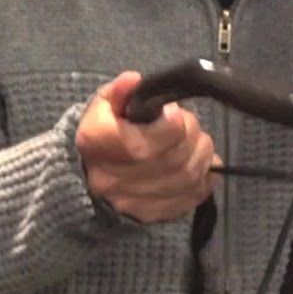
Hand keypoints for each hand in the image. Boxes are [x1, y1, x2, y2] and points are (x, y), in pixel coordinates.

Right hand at [76, 71, 217, 223]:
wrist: (89, 174)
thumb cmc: (103, 132)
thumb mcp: (104, 105)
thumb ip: (120, 90)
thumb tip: (134, 80)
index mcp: (100, 142)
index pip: (159, 135)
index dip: (175, 120)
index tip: (172, 113)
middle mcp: (114, 177)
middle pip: (176, 156)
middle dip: (192, 135)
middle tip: (186, 126)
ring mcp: (134, 201)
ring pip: (189, 176)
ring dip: (202, 155)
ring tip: (193, 143)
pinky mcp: (151, 214)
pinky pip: (193, 196)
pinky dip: (204, 178)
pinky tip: (198, 165)